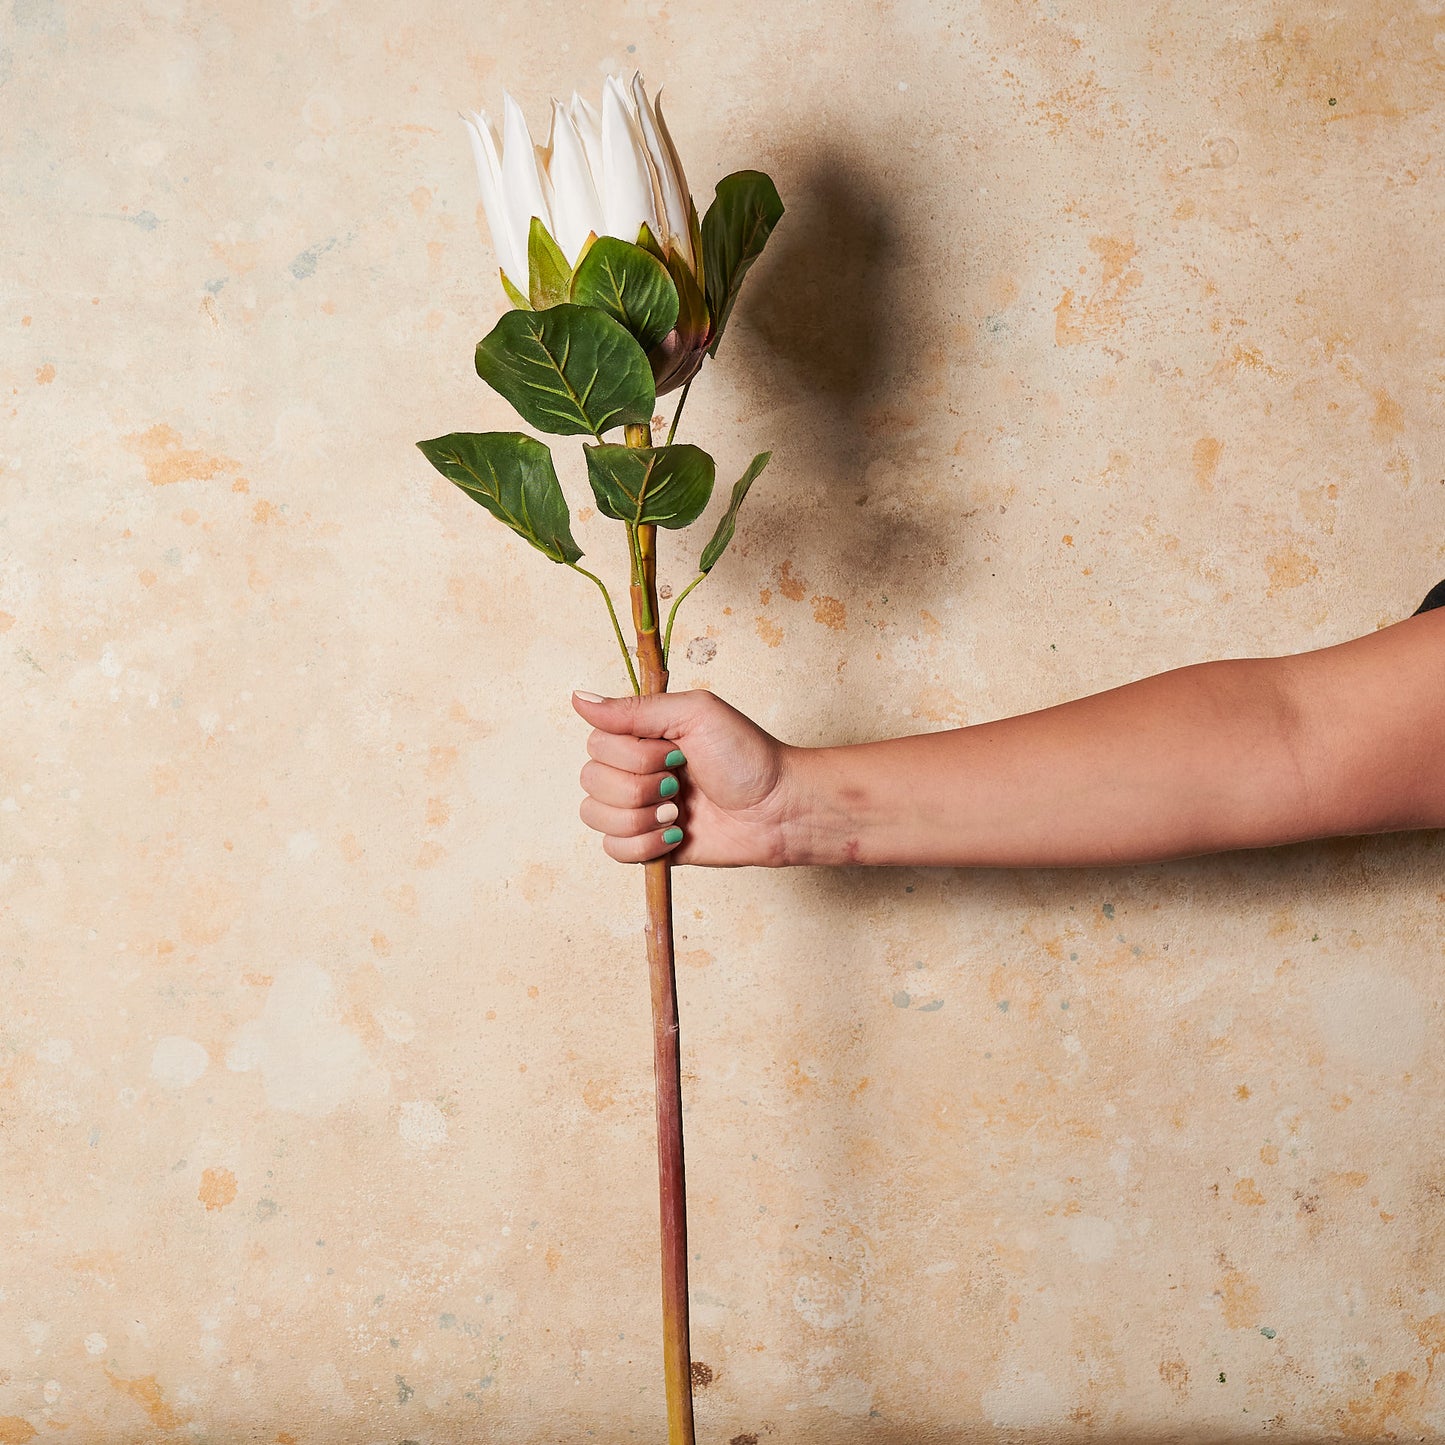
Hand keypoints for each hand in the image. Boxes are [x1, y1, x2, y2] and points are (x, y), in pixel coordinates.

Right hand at [571, 689, 793, 865]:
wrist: (779, 809)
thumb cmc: (747, 756)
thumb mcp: (694, 714)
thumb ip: (635, 709)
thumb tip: (579, 698)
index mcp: (642, 736)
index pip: (595, 743)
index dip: (630, 754)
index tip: (674, 753)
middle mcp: (634, 770)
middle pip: (591, 780)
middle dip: (639, 786)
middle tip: (680, 783)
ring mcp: (639, 809)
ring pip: (595, 816)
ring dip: (640, 816)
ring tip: (679, 813)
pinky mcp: (648, 844)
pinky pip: (612, 850)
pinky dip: (643, 844)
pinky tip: (675, 836)